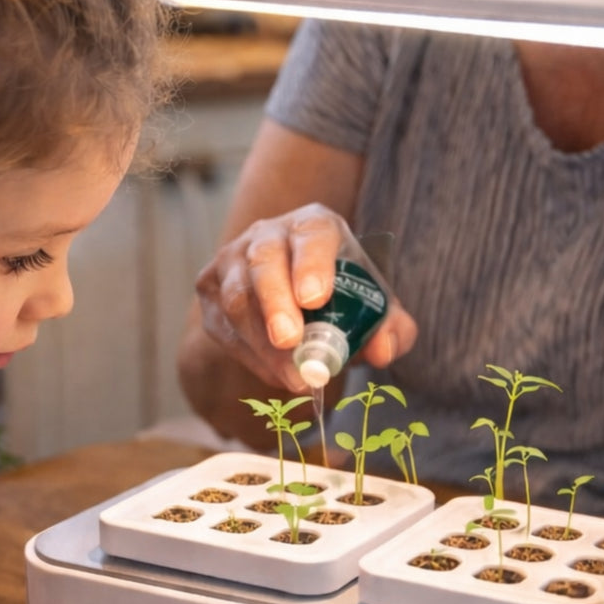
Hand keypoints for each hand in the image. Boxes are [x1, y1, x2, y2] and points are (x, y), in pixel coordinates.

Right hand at [193, 203, 418, 392]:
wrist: (293, 296)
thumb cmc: (341, 298)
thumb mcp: (376, 310)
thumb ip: (394, 329)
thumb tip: (383, 350)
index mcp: (314, 226)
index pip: (312, 235)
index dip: (312, 264)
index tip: (316, 298)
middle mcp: (267, 234)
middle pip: (263, 262)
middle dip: (275, 304)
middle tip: (291, 342)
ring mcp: (232, 259)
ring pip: (237, 297)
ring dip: (262, 342)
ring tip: (292, 377)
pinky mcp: (209, 288)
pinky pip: (222, 325)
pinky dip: (249, 354)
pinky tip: (275, 373)